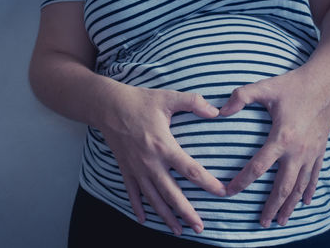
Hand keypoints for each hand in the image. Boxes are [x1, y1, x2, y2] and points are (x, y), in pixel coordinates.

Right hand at [97, 82, 225, 234]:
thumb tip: (216, 111)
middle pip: (171, 193)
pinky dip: (138, 207)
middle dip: (186, 212)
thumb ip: (193, 102)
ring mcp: (136, 168)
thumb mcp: (168, 98)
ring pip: (153, 198)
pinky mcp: (125, 169)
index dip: (208, 183)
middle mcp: (150, 162)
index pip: (191, 170)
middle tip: (200, 227)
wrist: (107, 106)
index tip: (222, 193)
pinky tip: (144, 220)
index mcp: (163, 146)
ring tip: (178, 230)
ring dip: (166, 216)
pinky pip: (132, 193)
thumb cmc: (139, 101)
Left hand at [219, 66, 329, 226]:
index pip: (257, 167)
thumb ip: (240, 97)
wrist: (325, 81)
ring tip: (281, 220)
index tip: (229, 193)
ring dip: (290, 205)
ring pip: (300, 186)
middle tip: (262, 222)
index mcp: (281, 138)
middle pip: (283, 186)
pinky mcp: (321, 149)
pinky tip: (306, 201)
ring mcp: (311, 152)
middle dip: (271, 206)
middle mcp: (298, 151)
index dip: (242, 182)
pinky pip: (315, 175)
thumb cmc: (293, 85)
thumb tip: (219, 111)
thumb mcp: (264, 88)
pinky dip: (309, 190)